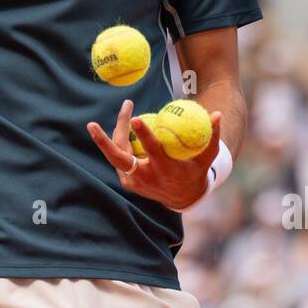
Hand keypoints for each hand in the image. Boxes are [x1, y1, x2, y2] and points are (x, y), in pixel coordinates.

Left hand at [86, 99, 220, 210]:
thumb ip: (212, 137)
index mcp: (164, 170)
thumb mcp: (206, 158)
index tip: (135, 117)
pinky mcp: (127, 181)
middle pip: (118, 158)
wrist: (182, 198)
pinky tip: (126, 125)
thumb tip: (216, 114)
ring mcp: (133, 181)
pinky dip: (120, 142)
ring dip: (116, 132)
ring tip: (127, 108)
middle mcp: (145, 177)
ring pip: (116, 154)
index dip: (143, 133)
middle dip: (102, 142)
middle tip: (90, 124)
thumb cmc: (195, 172)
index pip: (151, 150)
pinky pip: (120, 158)